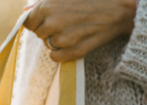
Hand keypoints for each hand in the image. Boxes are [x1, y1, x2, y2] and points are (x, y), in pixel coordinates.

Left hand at [24, 0, 138, 62]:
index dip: (36, 20)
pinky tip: (71, 42)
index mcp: (47, 6)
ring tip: (71, 29)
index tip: (46, 18)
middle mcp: (53, 24)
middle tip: (64, 21)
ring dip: (56, 40)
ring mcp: (64, 40)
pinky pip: (56, 57)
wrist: (119, 7)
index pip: (28, 22)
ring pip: (48, 45)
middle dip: (47, 29)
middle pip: (39, 34)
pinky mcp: (75, 52)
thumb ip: (43, 0)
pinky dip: (60, 52)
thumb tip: (27, 9)